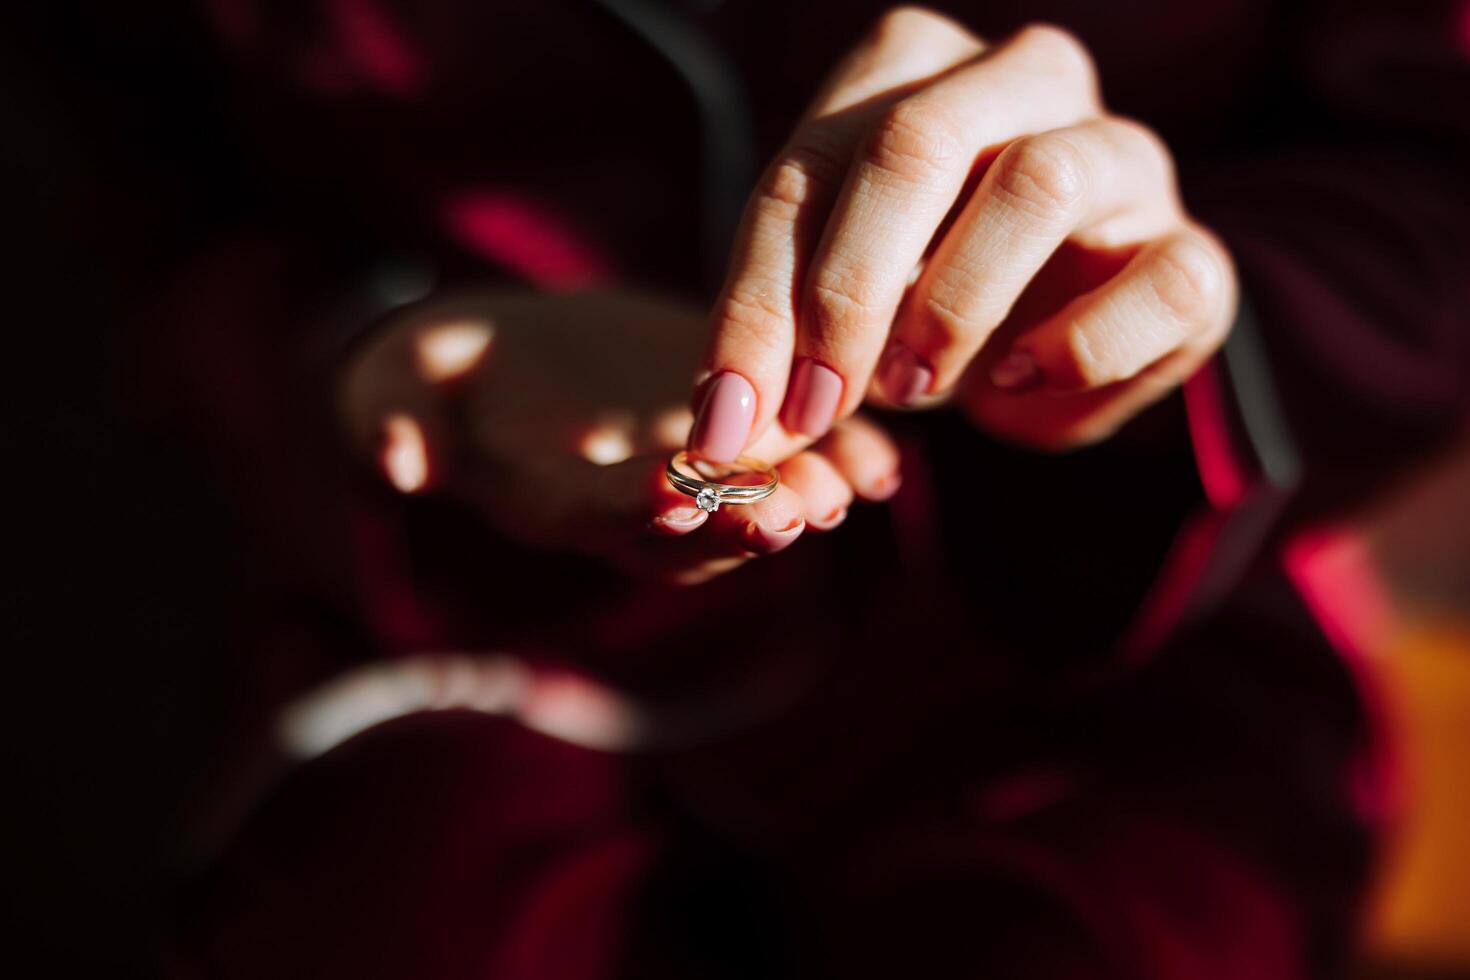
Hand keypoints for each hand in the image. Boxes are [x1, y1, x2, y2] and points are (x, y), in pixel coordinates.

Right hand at [338, 289, 898, 583]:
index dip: (635, 514)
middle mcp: (632, 509)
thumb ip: (391, 417)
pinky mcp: (731, 438)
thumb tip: (393, 461)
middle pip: (696, 539)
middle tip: (797, 511)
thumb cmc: (441, 374)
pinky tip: (881, 456)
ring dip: (804, 499)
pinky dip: (836, 463)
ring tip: (853, 483)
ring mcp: (689, 479)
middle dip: (744, 526)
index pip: (598, 522)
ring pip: (754, 509)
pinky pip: (791, 464)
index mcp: (555, 500)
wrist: (509, 360)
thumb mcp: (400, 381)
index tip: (675, 495)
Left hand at [690, 8, 1235, 456]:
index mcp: (915, 68)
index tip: (730, 415)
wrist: (1052, 344)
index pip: (810, 163)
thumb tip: (727, 425)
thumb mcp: (834, 304)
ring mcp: (1123, 154)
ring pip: (1039, 183)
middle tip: (817, 402)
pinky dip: (1076, 348)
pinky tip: (1018, 380)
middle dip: (848, 290)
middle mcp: (1025, 80)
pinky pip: (1156, 281)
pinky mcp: (1192, 247)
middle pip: (918, 141)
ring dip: (955, 306)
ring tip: (914, 388)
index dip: (758, 301)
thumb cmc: (921, 303)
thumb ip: (780, 336)